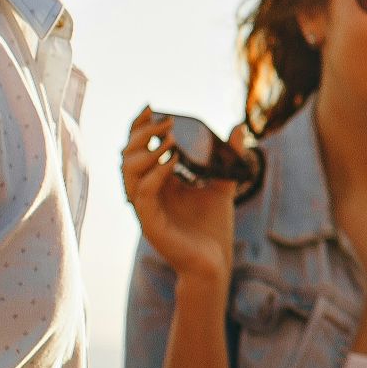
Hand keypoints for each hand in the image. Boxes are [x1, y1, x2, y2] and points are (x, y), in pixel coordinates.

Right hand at [121, 106, 236, 282]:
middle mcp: (146, 191)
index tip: (152, 106)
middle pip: (128, 155)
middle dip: (143, 134)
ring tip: (171, 139)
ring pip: (127, 173)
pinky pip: (141, 194)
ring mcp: (145, 207)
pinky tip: (172, 162)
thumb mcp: (224, 183)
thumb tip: (239, 126)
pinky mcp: (149, 222)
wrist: (215, 261)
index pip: (139, 148)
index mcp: (157, 181)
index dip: (139, 126)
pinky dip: (154, 175)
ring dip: (146, 152)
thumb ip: (229, 156)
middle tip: (166, 122)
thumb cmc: (213, 226)